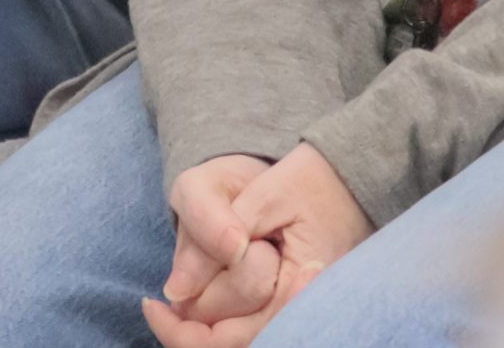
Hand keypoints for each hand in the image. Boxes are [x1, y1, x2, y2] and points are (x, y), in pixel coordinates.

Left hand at [144, 144, 373, 345]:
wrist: (351, 173)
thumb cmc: (308, 177)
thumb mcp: (259, 194)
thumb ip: (217, 235)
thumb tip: (176, 290)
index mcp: (302, 284)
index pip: (235, 333)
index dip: (186, 331)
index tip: (153, 305)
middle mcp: (307, 308)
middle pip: (238, 341)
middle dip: (192, 326)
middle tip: (159, 302)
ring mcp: (305, 309)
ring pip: (246, 338)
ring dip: (206, 323)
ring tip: (178, 297)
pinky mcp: (299, 304)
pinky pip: (259, 326)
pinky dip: (225, 317)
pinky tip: (202, 296)